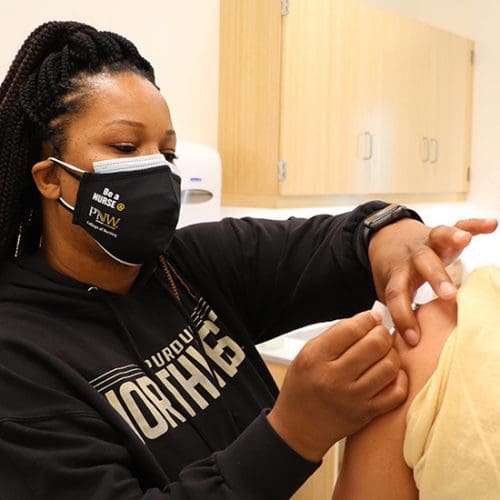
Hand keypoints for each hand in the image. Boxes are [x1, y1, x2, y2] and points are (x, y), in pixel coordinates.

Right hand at [267, 311, 407, 461]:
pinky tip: (389, 374)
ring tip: (384, 353)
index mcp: (315, 358)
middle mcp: (333, 378)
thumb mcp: (307, 354)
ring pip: (389, 366)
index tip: (372, 318)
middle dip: (382, 333)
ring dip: (391, 354)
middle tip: (379, 334)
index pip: (351, 329)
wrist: (298, 427)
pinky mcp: (366, 414)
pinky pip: (396, 392)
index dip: (367, 319)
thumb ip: (335, 336)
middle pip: (374, 344)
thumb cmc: (303, 386)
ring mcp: (352, 398)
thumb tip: (368, 320)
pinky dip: (398, 378)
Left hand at [368, 217, 497, 345]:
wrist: (386, 240)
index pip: (397, 295)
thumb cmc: (393, 275)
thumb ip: (397, 314)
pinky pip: (459, 225)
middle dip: (436, 279)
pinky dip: (475, 225)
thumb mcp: (389, 293)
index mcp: (397, 274)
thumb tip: (404, 350)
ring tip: (464, 240)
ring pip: (438, 237)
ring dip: (451, 238)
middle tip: (449, 296)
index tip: (413, 338)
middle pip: (422, 264)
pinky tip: (492, 225)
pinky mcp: (442, 235)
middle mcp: (412, 257)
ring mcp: (427, 242)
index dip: (403, 316)